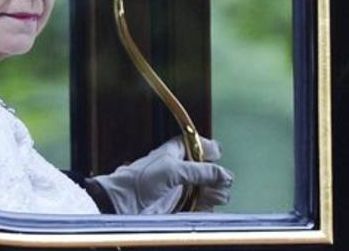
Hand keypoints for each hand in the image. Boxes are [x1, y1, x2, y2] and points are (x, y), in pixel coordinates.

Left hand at [89, 136, 232, 213]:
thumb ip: (200, 170)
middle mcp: (178, 169)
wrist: (125, 203)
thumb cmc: (140, 180)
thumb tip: (223, 173)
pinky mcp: (180, 205)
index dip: (206, 146)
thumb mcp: (173, 169)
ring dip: (215, 191)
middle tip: (220, 180)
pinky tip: (208, 204)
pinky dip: (207, 205)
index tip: (217, 152)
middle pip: (205, 169)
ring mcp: (180, 188)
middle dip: (215, 174)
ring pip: (206, 188)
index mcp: (173, 153)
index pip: (193, 143)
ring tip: (216, 194)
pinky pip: (201, 205)